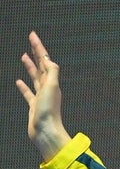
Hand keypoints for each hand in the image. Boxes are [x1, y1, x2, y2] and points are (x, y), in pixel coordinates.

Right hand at [16, 32, 71, 160]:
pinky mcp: (34, 106)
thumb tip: (48, 60)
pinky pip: (28, 93)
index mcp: (52, 83)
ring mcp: (40, 97)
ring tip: (24, 56)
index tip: (32, 35)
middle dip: (36, 53)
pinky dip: (23, 86)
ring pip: (34, 78)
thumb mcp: (52, 87)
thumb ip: (52, 71)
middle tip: (30, 41)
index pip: (45, 61)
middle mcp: (47, 89)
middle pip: (41, 67)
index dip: (39, 48)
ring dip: (30, 67)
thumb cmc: (49, 112)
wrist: (46, 132)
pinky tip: (18, 81)